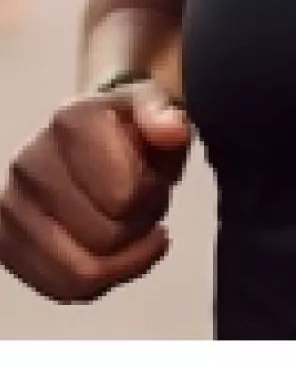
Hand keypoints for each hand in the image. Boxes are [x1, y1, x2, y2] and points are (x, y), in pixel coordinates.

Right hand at [0, 79, 190, 302]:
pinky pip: (58, 289)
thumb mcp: (158, 112)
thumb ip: (166, 118)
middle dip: (139, 229)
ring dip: (120, 262)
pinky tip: (111, 256)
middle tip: (145, 206)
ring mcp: (11, 206)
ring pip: (80, 274)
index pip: (124, 195)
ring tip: (129, 230)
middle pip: (105, 238)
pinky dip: (96, 282)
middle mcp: (31, 162)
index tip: (155, 182)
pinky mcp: (5, 242)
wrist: (94, 140)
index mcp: (70, 123)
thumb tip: (172, 131)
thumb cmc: (129, 132)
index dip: (153, 196)